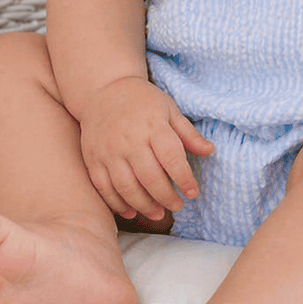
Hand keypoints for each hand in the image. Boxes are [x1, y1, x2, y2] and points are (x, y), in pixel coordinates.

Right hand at [78, 76, 214, 221]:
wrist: (103, 90)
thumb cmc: (142, 100)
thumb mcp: (169, 109)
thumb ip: (188, 134)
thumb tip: (210, 151)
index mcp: (152, 125)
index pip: (172, 158)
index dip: (184, 179)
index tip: (193, 193)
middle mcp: (129, 140)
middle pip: (150, 177)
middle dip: (167, 197)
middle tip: (178, 206)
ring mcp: (108, 151)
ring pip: (127, 187)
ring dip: (144, 205)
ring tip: (159, 213)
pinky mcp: (93, 159)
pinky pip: (104, 188)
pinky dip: (117, 204)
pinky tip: (131, 211)